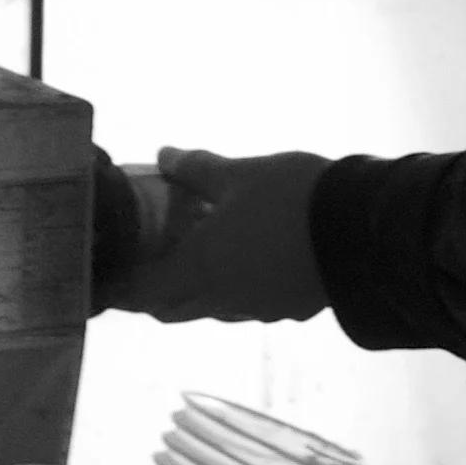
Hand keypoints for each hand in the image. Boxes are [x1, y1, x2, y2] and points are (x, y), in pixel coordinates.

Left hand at [115, 148, 330, 324]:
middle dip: (147, 294)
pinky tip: (244, 262)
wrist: (364, 232)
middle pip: (169, 309)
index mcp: (199, 268)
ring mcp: (258, 308)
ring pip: (209, 309)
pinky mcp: (289, 308)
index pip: (139, 293)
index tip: (101, 279)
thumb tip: (164, 155)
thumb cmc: (294, 199)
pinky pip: (246, 305)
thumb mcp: (242, 173)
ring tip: (190, 259)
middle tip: (139, 266)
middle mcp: (222, 298)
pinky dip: (231, 289)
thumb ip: (197, 168)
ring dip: (191, 292)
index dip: (115, 290)